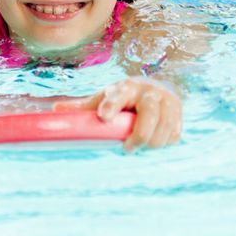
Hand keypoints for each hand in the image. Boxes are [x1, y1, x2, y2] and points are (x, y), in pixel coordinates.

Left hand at [53, 77, 182, 151]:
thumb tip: (56, 109)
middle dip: (139, 135)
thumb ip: (84, 106)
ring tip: (141, 147)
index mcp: (126, 87)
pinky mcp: (179, 113)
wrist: (156, 88)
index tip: (103, 118)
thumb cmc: (123, 97)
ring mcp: (168, 101)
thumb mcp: (104, 97)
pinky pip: (175, 133)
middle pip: (150, 114)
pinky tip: (156, 143)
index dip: (111, 105)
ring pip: (165, 127)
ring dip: (153, 142)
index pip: (119, 95)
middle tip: (127, 148)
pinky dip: (165, 142)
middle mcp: (150, 91)